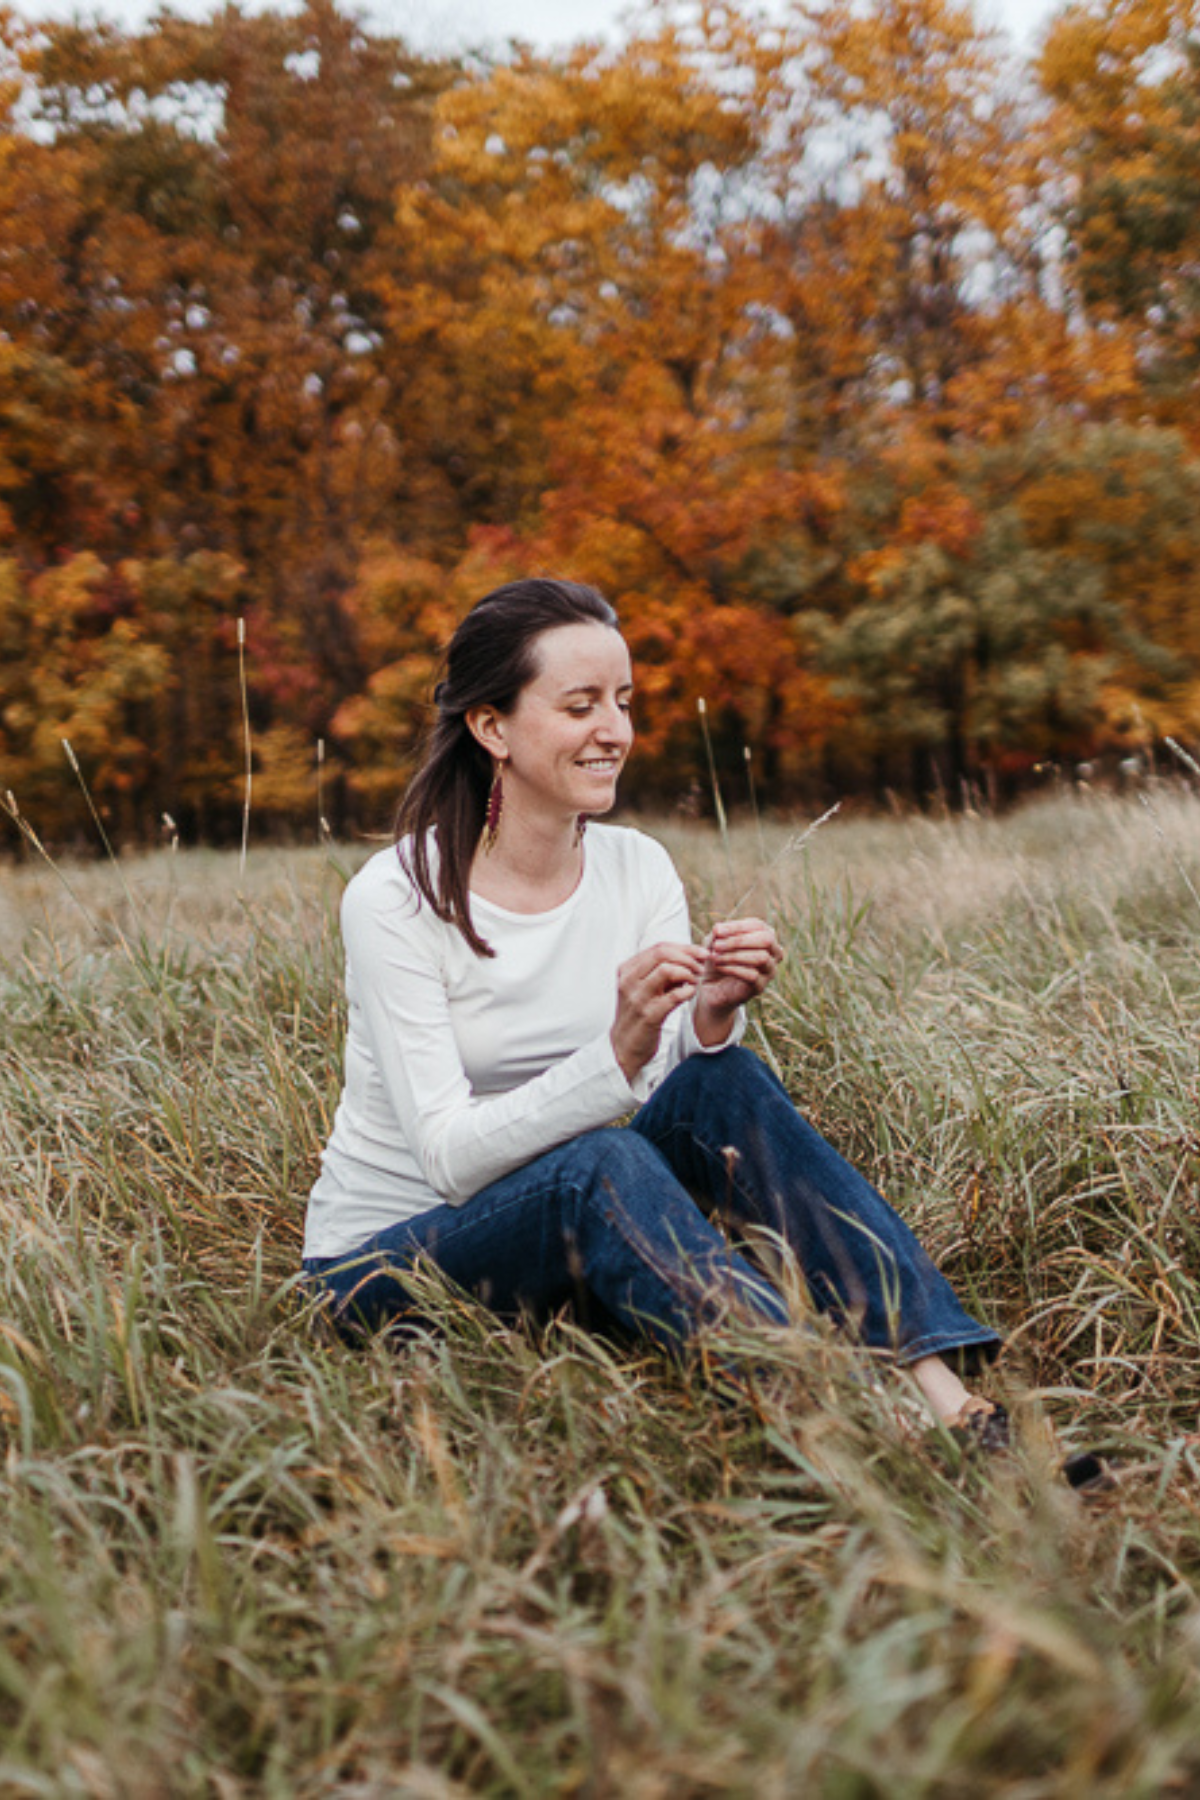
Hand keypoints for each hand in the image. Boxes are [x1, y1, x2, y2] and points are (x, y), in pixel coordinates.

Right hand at [611, 940, 705, 1082]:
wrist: (625, 1045)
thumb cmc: (639, 1012)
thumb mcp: (645, 987)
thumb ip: (661, 970)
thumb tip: (691, 955)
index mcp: (627, 970)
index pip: (659, 947)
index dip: (685, 948)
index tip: (702, 953)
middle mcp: (629, 981)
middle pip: (662, 953)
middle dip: (688, 957)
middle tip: (701, 967)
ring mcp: (638, 998)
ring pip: (667, 970)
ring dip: (688, 973)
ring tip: (695, 981)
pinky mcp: (649, 1015)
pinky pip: (674, 996)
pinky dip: (688, 991)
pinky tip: (690, 993)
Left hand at [693, 917, 783, 1043]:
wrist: (712, 987)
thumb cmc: (717, 958)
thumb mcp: (714, 942)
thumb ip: (717, 935)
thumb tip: (718, 929)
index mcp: (765, 935)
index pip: (758, 925)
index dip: (737, 927)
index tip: (716, 930)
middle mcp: (774, 952)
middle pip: (766, 940)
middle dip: (739, 940)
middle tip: (716, 945)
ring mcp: (769, 970)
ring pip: (761, 958)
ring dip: (735, 955)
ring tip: (715, 956)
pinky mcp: (761, 986)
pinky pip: (753, 975)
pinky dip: (733, 969)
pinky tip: (718, 966)